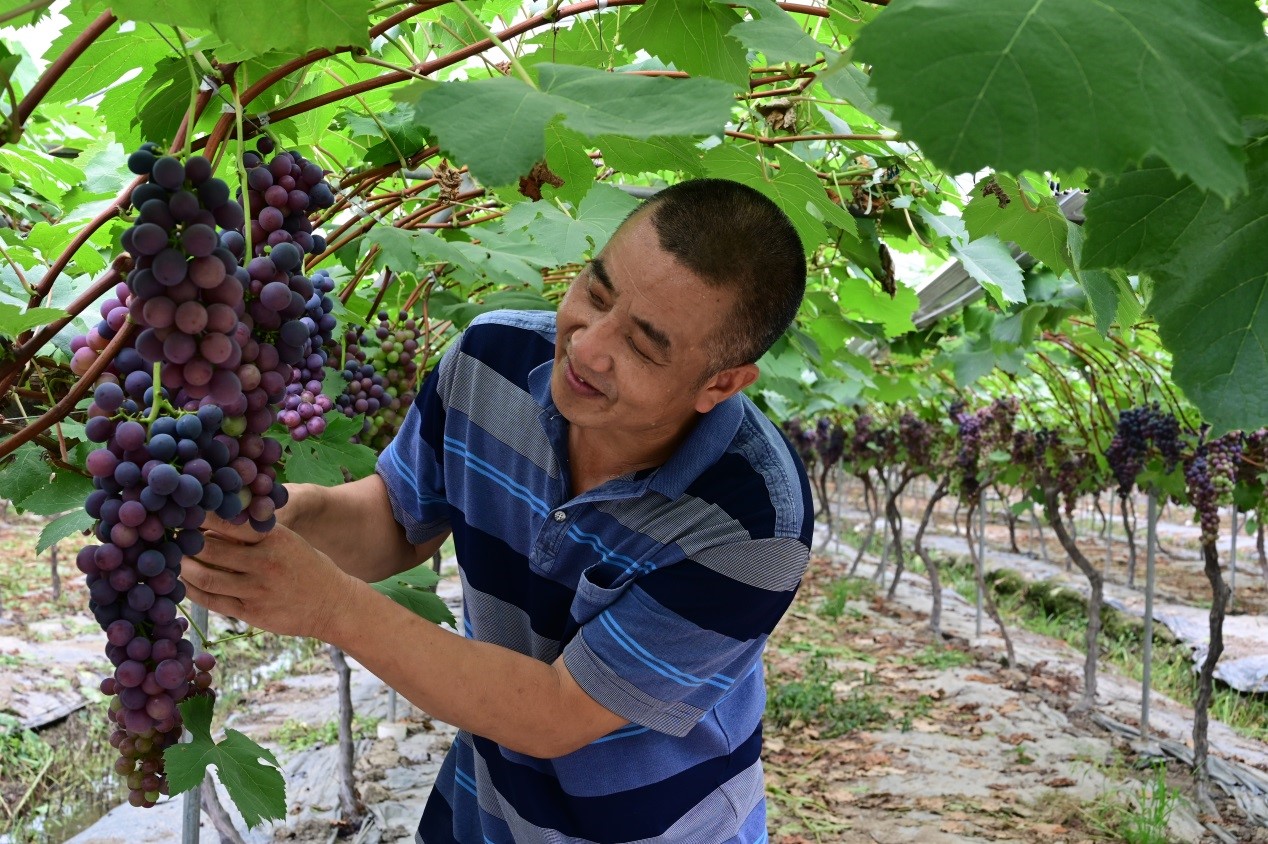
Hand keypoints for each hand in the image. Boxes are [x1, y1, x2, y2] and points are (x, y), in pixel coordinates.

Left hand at [179, 512, 352, 639]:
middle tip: (169, 537)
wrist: (333, 604)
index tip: (183, 511)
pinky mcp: (252, 613)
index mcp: (275, 538)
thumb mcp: (290, 540)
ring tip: (171, 560)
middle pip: (210, 549)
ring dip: (183, 568)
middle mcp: (265, 562)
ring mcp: (258, 590)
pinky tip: (184, 583)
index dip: (202, 517)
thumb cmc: (307, 566)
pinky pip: (213, 601)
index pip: (229, 522)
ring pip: (206, 578)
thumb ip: (258, 533)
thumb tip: (215, 521)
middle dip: (184, 542)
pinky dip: (193, 591)